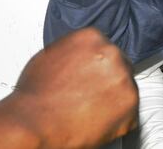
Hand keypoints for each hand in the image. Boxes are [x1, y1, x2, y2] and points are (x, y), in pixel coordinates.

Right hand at [10, 28, 138, 148]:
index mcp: (92, 38)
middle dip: (107, 80)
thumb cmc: (34, 97)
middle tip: (89, 95)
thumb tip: (81, 56)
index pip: (105, 48)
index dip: (97, 65)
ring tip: (88, 110)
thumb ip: (73, 50)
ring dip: (114, 99)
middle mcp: (111, 54)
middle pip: (119, 65)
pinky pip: (130, 112)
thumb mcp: (48, 56)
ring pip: (126, 88)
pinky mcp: (130, 105)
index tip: (92, 75)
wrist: (31, 125)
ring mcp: (123, 79)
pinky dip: (118, 120)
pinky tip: (96, 121)